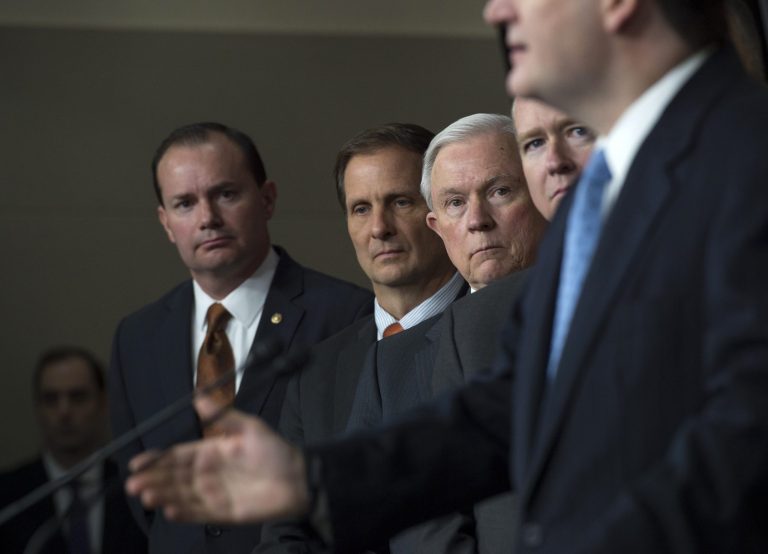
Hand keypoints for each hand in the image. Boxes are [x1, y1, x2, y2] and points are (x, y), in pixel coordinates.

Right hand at [125, 397, 309, 523]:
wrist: (298, 478)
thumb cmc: (275, 451)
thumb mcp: (249, 427)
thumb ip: (222, 415)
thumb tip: (198, 395)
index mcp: (211, 451)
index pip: (178, 455)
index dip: (157, 459)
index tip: (137, 462)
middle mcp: (208, 473)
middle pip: (174, 478)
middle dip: (153, 480)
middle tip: (134, 483)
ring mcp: (214, 494)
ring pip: (181, 496)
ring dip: (163, 496)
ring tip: (147, 496)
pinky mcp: (223, 513)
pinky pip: (198, 514)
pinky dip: (183, 513)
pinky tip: (169, 511)